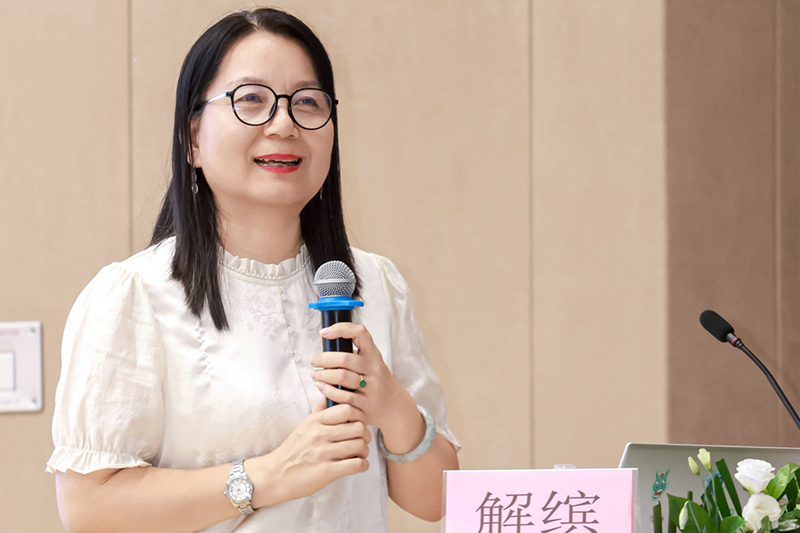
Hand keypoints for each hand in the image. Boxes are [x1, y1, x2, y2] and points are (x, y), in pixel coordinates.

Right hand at [253, 398, 370, 505]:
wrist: (276, 475)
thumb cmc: (294, 449)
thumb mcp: (305, 425)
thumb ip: (321, 409)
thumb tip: (331, 388)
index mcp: (316, 421)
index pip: (347, 409)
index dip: (357, 415)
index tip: (355, 422)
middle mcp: (320, 435)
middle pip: (358, 427)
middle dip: (364, 434)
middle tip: (360, 439)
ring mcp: (323, 453)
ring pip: (360, 445)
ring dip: (364, 451)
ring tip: (358, 453)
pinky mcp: (327, 472)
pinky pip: (357, 465)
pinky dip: (362, 465)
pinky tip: (356, 464)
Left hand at [310, 323, 423, 453]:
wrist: (394, 405)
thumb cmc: (376, 381)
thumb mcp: (369, 362)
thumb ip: (350, 352)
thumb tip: (325, 337)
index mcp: (373, 354)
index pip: (360, 333)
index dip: (341, 329)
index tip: (325, 332)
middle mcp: (374, 368)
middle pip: (345, 358)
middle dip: (324, 359)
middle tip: (313, 360)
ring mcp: (371, 387)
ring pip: (342, 377)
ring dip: (323, 375)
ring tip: (315, 375)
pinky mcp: (365, 404)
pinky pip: (343, 396)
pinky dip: (328, 391)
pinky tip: (321, 387)